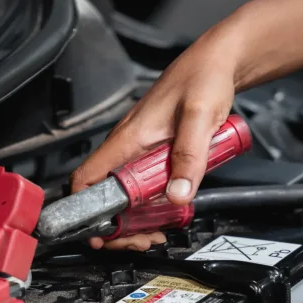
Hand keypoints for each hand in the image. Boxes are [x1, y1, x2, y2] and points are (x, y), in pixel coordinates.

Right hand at [70, 32, 239, 250]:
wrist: (218, 62)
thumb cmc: (203, 79)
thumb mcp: (199, 118)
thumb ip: (190, 157)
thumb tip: (179, 194)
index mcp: (127, 138)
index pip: (87, 177)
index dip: (84, 209)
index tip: (98, 234)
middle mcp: (127, 146)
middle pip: (105, 197)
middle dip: (118, 226)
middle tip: (141, 240)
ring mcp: (139, 151)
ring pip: (125, 196)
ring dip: (136, 219)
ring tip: (156, 232)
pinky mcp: (154, 153)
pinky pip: (144, 186)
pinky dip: (151, 205)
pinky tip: (167, 211)